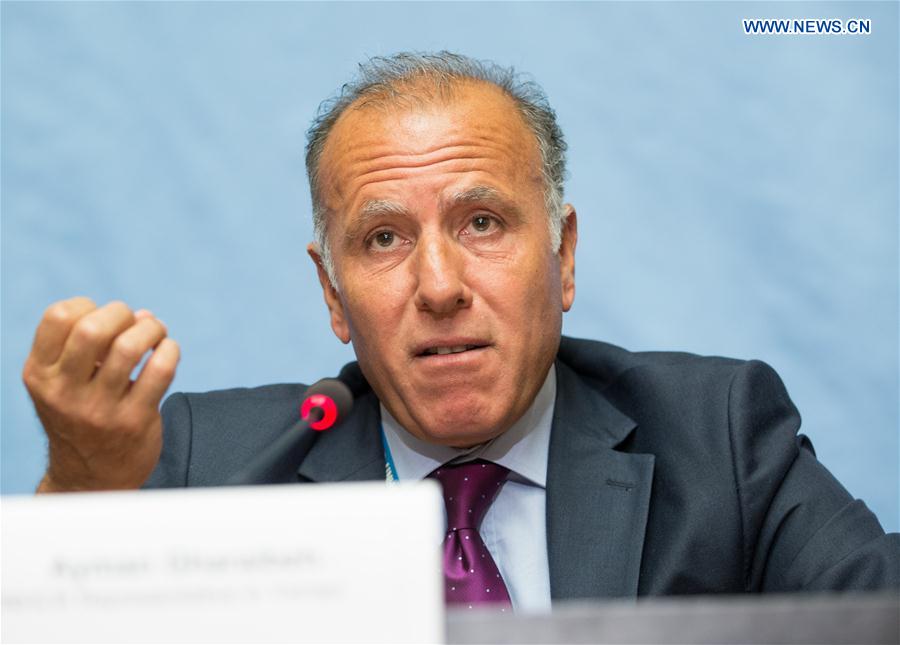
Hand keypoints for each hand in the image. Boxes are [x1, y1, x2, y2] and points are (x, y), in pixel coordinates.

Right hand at [22, 297, 180, 491]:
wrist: (92, 478)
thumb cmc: (82, 416)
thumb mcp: (64, 384)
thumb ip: (92, 347)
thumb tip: (141, 315)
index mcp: (40, 375)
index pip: (58, 316)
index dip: (88, 305)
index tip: (103, 320)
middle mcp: (64, 392)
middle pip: (93, 328)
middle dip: (122, 313)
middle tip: (133, 323)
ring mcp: (99, 409)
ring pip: (130, 347)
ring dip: (152, 328)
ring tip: (156, 333)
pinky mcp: (134, 421)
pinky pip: (160, 370)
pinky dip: (170, 350)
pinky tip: (168, 351)